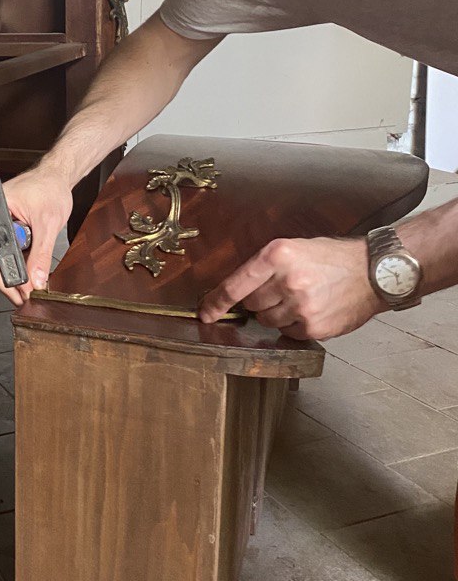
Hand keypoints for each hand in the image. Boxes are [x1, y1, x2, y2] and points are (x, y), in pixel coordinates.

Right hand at [0, 165, 73, 305]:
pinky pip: (2, 252)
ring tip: (28, 286)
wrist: (55, 176)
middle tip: (24, 297)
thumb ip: (41, 255)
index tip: (20, 292)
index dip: (7, 278)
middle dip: (10, 281)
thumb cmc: (49, 188)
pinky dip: (14, 263)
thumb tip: (36, 280)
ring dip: (12, 274)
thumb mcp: (47, 225)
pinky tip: (26, 272)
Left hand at [197, 236, 382, 340]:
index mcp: (278, 255)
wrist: (373, 272)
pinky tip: (311, 310)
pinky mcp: (314, 327)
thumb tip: (237, 291)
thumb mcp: (295, 248)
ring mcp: (301, 306)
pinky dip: (294, 325)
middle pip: (251, 304)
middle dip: (259, 300)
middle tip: (281, 290)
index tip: (206, 312)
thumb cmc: (333, 258)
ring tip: (300, 298)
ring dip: (277, 313)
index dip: (216, 301)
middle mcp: (287, 280)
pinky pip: (288, 332)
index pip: (236, 284)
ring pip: (268, 320)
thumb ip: (265, 267)